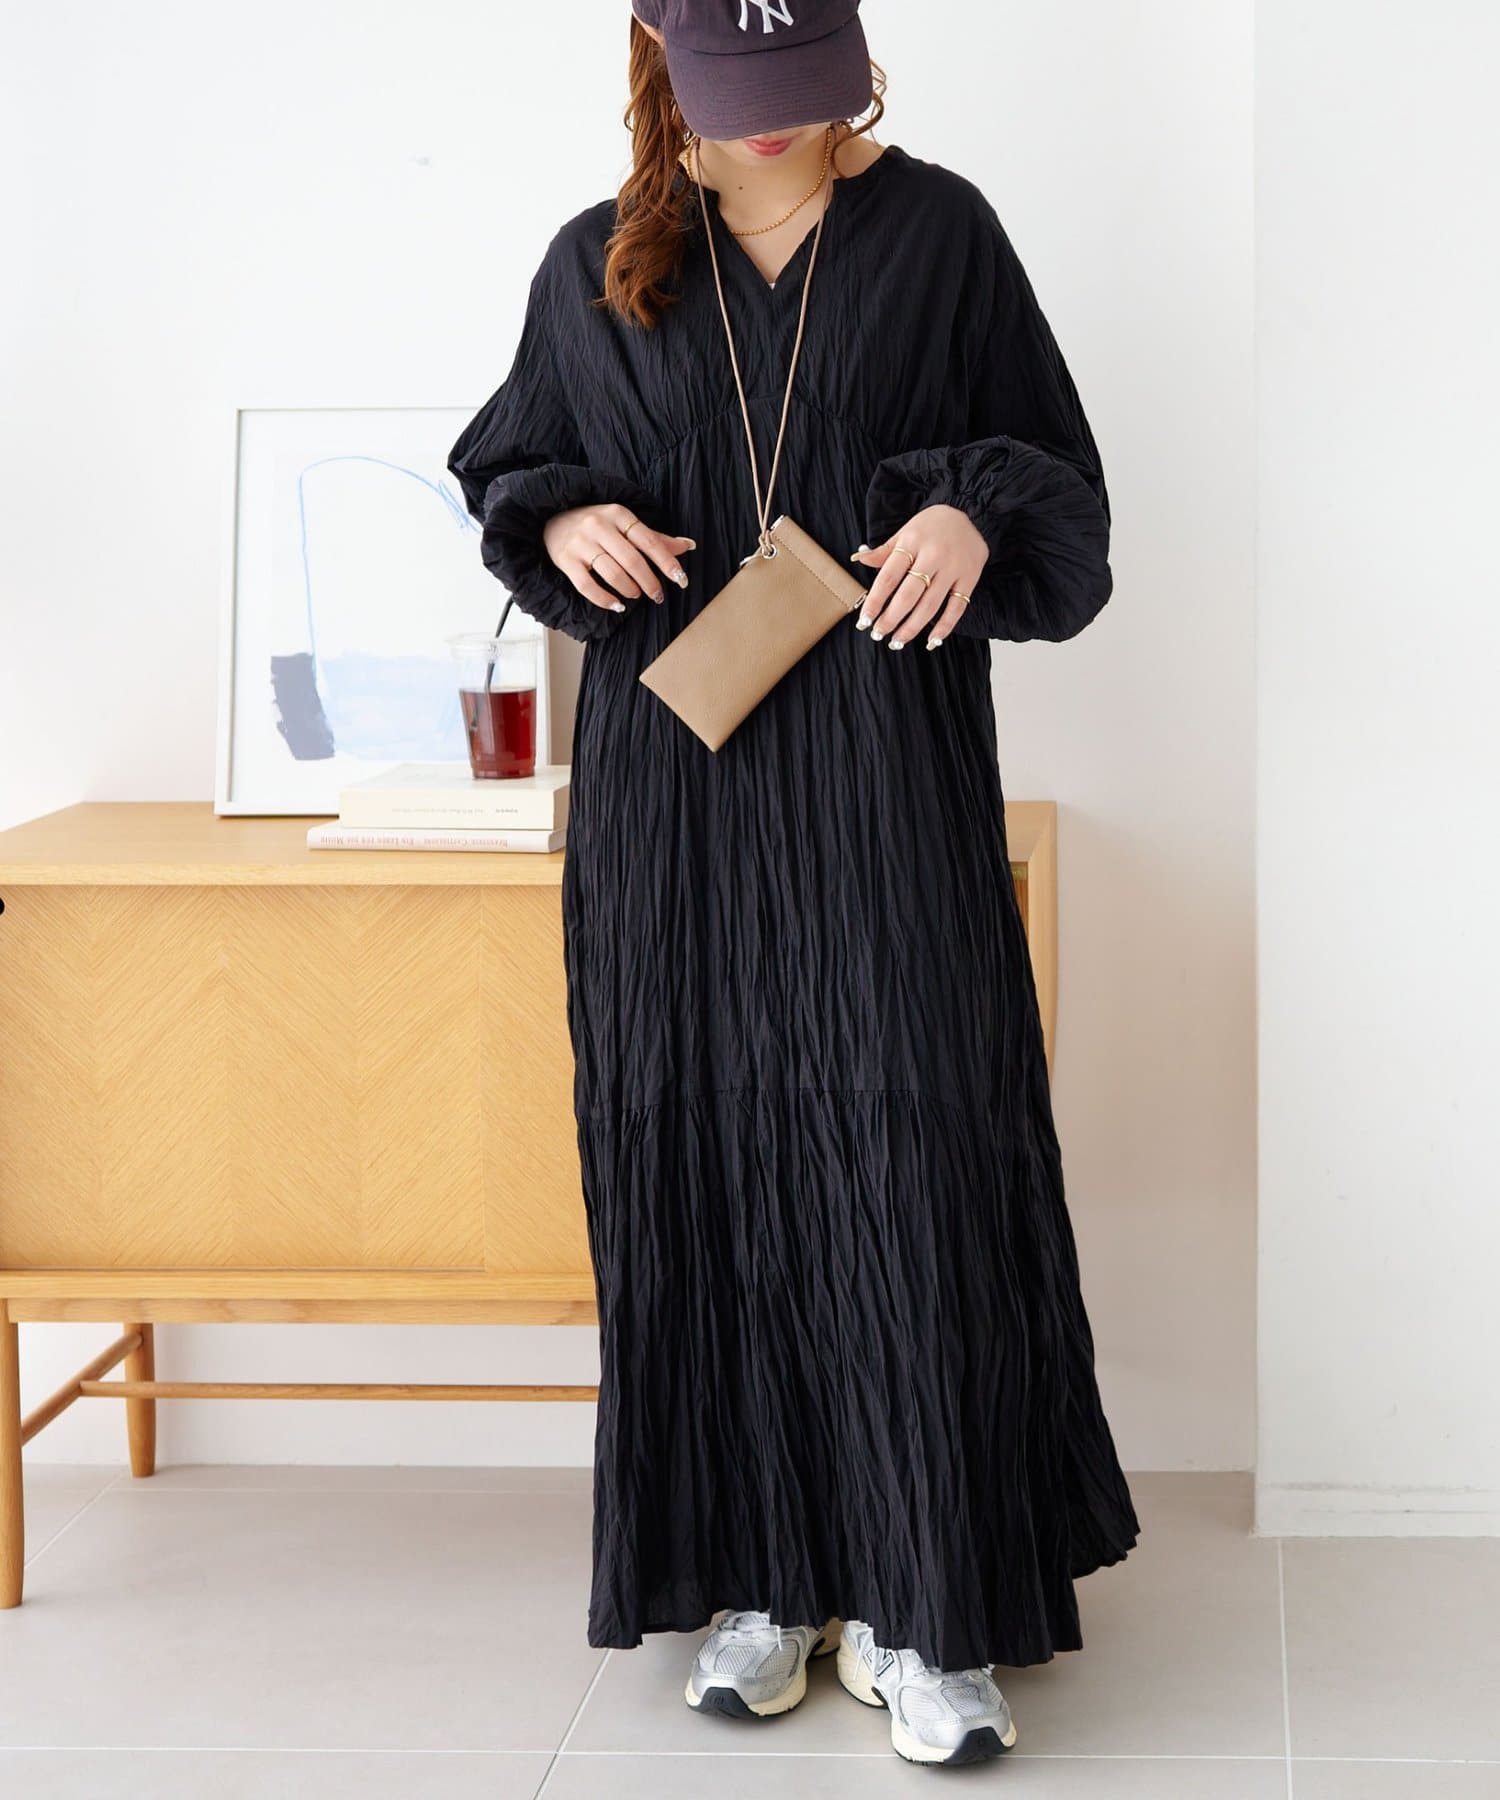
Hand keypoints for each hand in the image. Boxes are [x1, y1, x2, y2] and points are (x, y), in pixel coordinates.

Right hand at [542, 503, 694, 613]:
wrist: (553, 519)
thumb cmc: (597, 524)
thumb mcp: (624, 524)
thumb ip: (655, 537)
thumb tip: (689, 546)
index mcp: (618, 514)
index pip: (649, 541)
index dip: (668, 563)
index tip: (682, 580)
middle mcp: (599, 526)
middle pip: (632, 560)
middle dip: (650, 582)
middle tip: (658, 595)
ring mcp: (581, 543)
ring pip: (612, 573)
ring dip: (629, 589)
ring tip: (636, 595)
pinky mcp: (565, 560)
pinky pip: (587, 586)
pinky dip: (605, 600)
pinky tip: (617, 606)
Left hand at [849, 504, 987, 648]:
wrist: (972, 515)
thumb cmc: (932, 526)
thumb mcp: (906, 532)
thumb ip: (884, 550)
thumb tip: (859, 558)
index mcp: (912, 542)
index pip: (888, 577)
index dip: (874, 602)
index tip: (864, 620)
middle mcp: (933, 556)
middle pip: (908, 595)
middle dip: (891, 619)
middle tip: (878, 634)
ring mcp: (953, 569)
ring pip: (930, 605)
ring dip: (912, 628)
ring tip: (897, 641)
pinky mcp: (970, 578)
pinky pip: (956, 608)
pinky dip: (944, 627)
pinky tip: (931, 641)